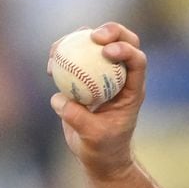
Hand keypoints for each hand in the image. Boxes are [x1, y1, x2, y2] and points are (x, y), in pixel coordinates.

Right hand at [50, 22, 146, 180]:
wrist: (98, 155)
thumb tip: (60, 98)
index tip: (106, 51)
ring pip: (96, 44)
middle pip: (124, 41)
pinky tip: (50, 63)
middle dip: (111, 31)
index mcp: (133, 90)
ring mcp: (103, 74)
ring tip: (58, 50)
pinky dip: (62, 53)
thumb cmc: (103, 149)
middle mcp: (121, 77)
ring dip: (79, 39)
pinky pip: (75, 56)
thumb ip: (78, 118)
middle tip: (92, 36)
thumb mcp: (93, 137)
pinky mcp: (85, 76)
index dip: (126, 49)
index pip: (138, 61)